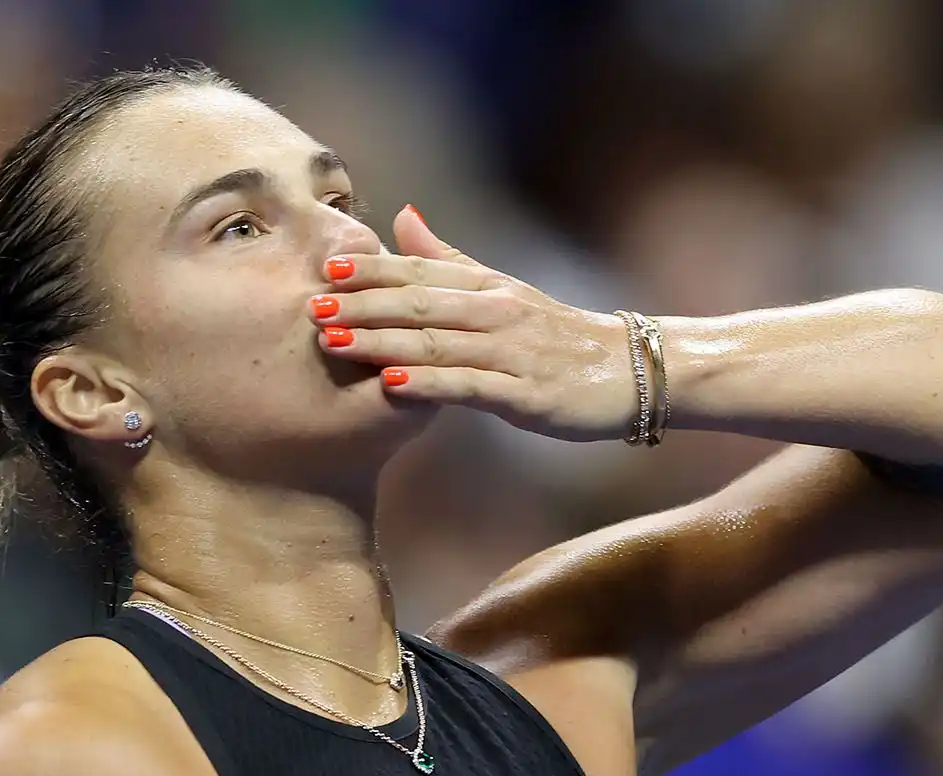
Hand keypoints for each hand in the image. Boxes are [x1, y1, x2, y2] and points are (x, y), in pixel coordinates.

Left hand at [310, 206, 635, 441]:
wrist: (629, 373)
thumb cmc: (555, 335)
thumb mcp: (503, 289)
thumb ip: (449, 258)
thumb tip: (402, 215)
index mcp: (488, 286)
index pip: (422, 271)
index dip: (372, 270)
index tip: (324, 269)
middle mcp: (497, 312)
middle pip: (420, 304)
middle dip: (363, 306)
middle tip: (313, 308)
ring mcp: (511, 353)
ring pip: (436, 343)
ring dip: (381, 343)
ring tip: (334, 344)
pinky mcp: (524, 394)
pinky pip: (469, 387)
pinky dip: (428, 384)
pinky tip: (392, 386)